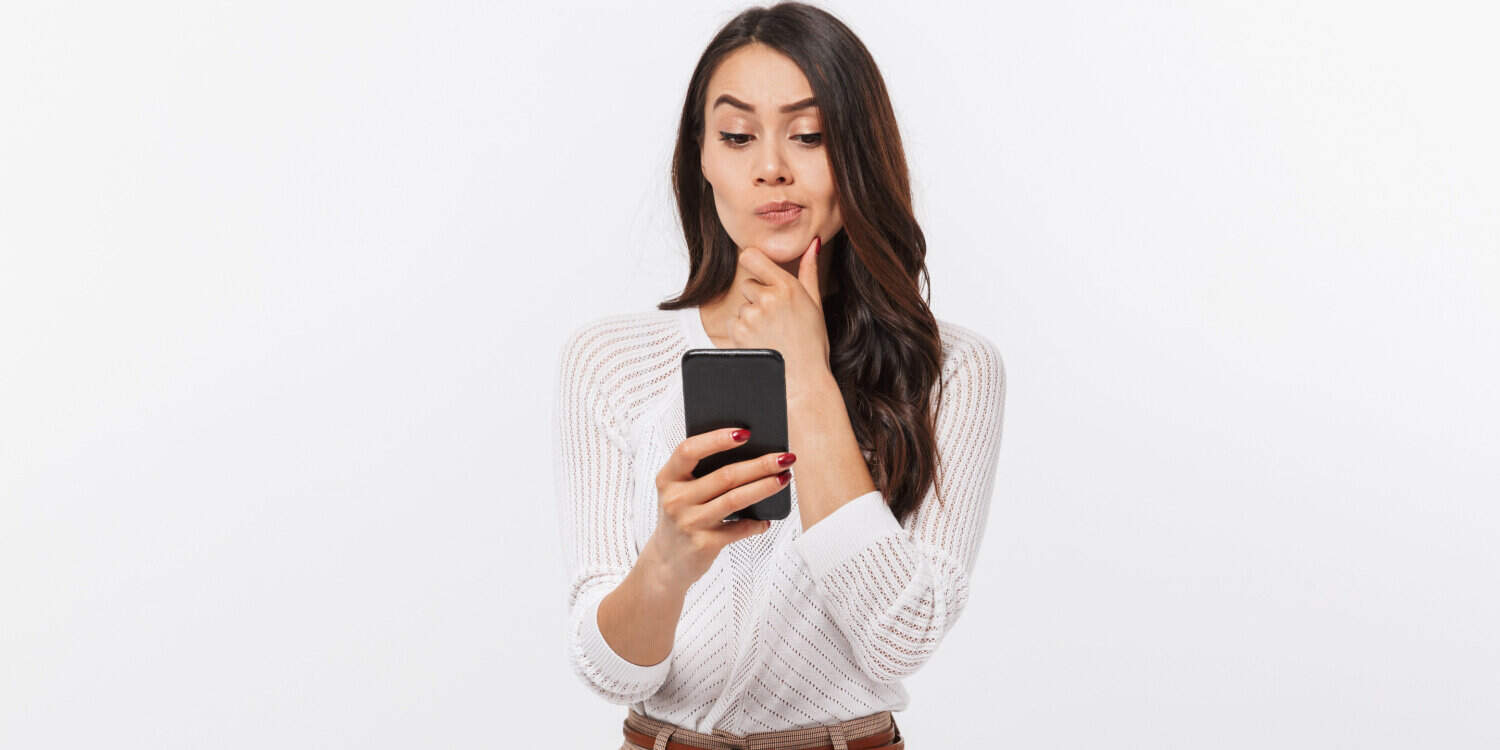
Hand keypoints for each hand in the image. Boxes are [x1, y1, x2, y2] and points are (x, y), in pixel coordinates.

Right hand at [642, 427, 794, 592]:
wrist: (667, 562)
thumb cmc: (682, 516)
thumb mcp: (681, 491)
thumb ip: (703, 472)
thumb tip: (752, 452)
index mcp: (668, 478)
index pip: (689, 450)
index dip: (717, 439)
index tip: (746, 432)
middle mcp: (675, 499)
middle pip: (725, 476)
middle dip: (760, 464)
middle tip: (784, 457)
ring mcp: (689, 523)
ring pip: (735, 499)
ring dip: (765, 487)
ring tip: (785, 478)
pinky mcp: (703, 544)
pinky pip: (739, 529)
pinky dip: (756, 523)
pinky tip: (767, 520)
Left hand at [724, 235, 831, 398]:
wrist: (803, 381)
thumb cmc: (811, 344)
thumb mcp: (815, 304)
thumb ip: (809, 270)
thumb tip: (813, 244)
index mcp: (787, 286)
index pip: (751, 256)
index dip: (753, 264)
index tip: (760, 274)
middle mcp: (768, 298)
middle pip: (748, 284)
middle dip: (758, 298)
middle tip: (776, 319)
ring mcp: (751, 316)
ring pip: (741, 306)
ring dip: (751, 317)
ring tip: (770, 334)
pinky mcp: (738, 333)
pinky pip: (734, 323)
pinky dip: (743, 332)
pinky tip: (761, 343)